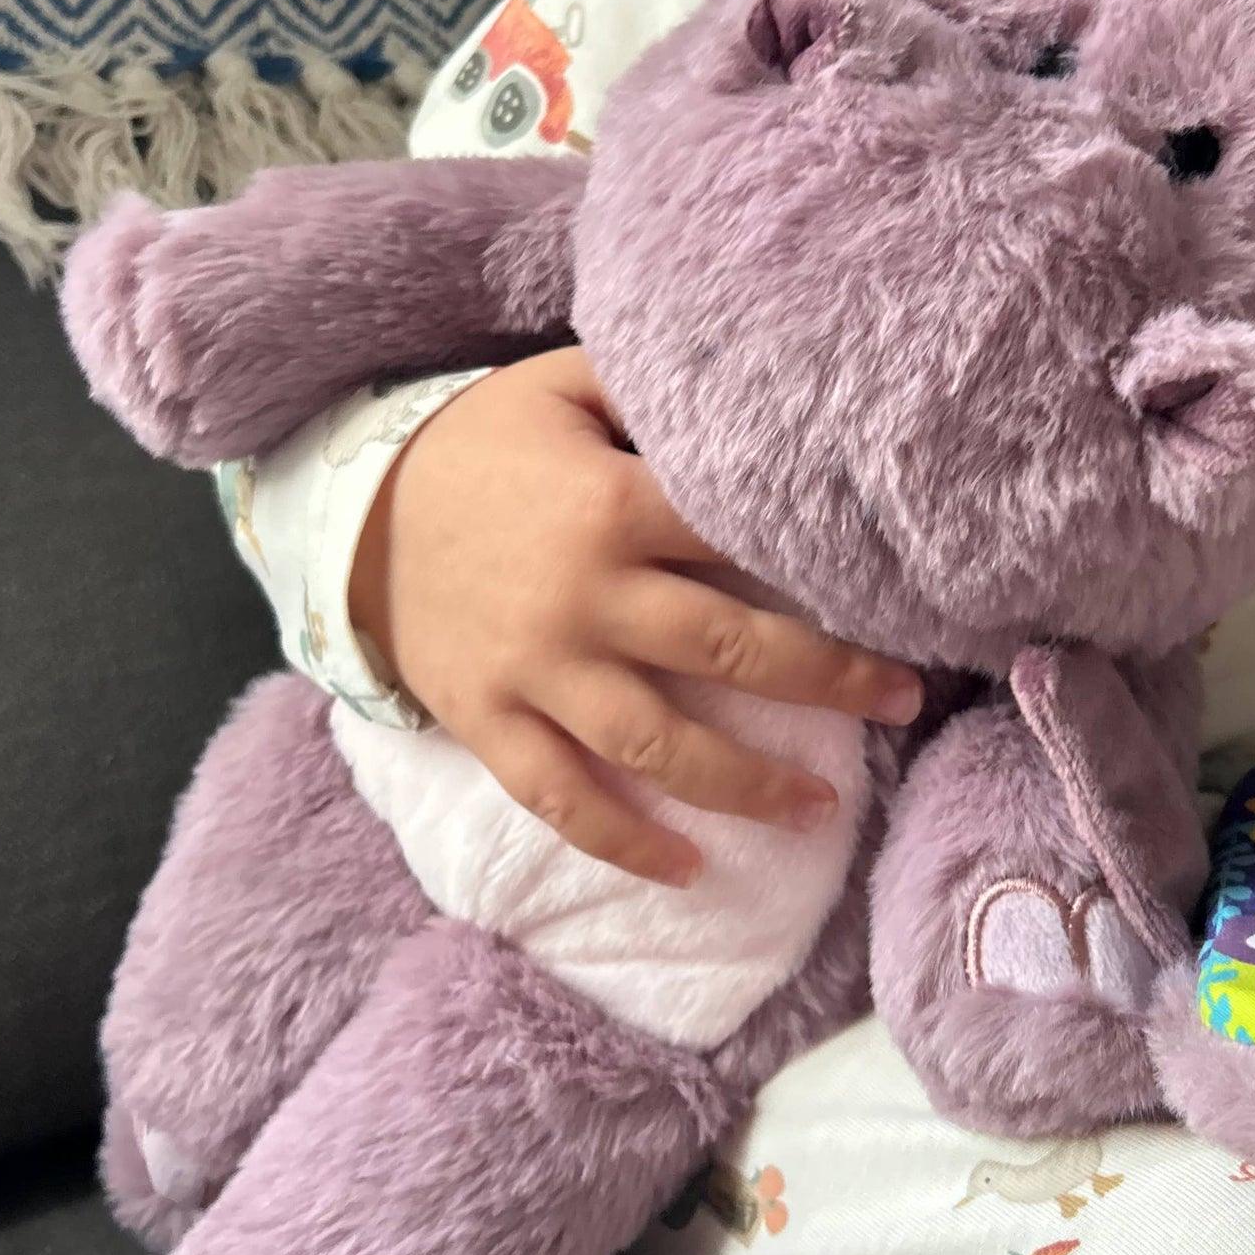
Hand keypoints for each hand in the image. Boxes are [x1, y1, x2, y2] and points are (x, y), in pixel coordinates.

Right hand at [348, 348, 923, 885]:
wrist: (349, 511)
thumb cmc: (480, 444)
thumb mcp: (561, 385)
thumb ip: (651, 387)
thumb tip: (756, 384)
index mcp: (612, 503)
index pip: (743, 538)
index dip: (828, 566)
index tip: (899, 594)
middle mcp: (585, 595)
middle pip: (729, 648)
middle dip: (830, 680)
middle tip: (904, 701)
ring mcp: (536, 669)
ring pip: (660, 743)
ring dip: (747, 783)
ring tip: (820, 808)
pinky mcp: (490, 721)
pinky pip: (562, 798)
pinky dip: (624, 843)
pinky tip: (688, 869)